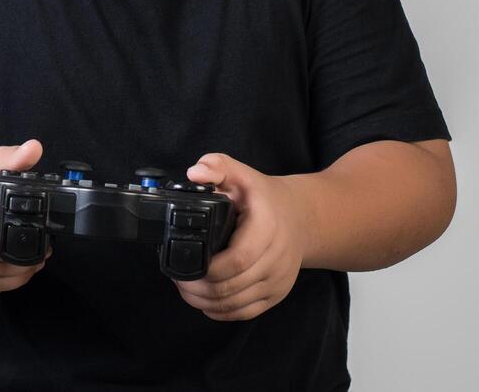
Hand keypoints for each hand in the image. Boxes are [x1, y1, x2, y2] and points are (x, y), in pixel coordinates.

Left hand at [173, 152, 308, 321]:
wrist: (301, 217)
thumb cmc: (263, 196)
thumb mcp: (240, 172)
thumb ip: (216, 165)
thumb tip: (194, 173)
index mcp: (266, 227)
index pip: (238, 260)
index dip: (208, 269)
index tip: (185, 265)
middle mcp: (276, 257)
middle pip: (232, 286)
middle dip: (199, 287)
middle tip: (177, 278)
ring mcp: (278, 279)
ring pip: (237, 303)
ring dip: (206, 301)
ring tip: (186, 289)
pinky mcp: (277, 293)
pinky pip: (246, 312)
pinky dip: (221, 311)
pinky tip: (205, 301)